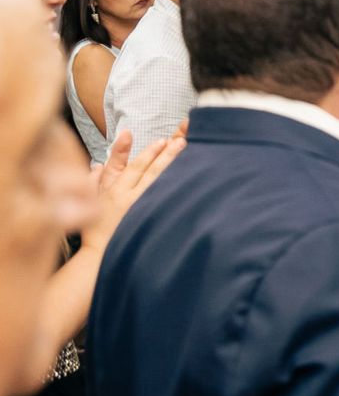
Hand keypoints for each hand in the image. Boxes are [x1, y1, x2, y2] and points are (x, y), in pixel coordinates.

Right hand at [80, 125, 185, 253]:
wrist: (101, 254)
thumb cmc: (94, 227)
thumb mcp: (90, 200)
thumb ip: (95, 180)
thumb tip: (98, 165)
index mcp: (116, 192)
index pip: (135, 168)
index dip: (149, 153)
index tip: (161, 140)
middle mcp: (131, 199)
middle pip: (152, 173)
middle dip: (167, 155)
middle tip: (181, 140)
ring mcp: (142, 211)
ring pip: (161, 185)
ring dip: (174, 168)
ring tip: (187, 154)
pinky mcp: (152, 222)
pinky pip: (167, 203)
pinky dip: (178, 191)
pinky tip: (190, 182)